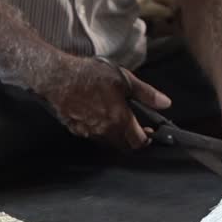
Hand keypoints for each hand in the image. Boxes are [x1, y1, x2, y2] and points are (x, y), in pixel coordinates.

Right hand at [40, 57, 171, 150]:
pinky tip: (97, 116)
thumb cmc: (89, 76)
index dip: (147, 139)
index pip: (139, 142)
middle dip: (132, 140)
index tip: (150, 132)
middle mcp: (104, 131)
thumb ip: (146, 94)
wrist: (56, 77)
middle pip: (124, 146)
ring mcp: (88, 132)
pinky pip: (92, 135)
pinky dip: (98, 131)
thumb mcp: (124, 79)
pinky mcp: (75, 129)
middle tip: (136, 128)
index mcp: (119, 120)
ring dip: (116, 136)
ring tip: (117, 120)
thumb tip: (165, 103)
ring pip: (108, 142)